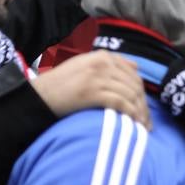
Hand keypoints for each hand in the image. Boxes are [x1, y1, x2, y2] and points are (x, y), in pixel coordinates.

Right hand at [30, 51, 149, 129]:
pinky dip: (130, 115)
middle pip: (134, 85)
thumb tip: (136, 67)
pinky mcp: (92, 91)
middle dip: (143, 106)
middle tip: (147, 124)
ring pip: (130, 94)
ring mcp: (97, 76)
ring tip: (142, 128)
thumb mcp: (84, 67)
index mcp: (101, 56)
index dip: (142, 93)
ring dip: (140, 113)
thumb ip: (109, 65)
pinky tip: (134, 125)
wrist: (37, 97)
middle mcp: (101, 63)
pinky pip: (121, 103)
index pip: (133, 74)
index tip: (145, 109)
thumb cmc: (60, 87)